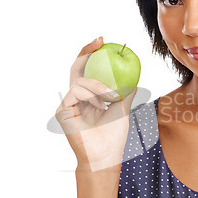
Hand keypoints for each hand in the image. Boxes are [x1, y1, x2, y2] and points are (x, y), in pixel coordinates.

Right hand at [55, 37, 136, 173]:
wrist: (105, 156)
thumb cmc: (113, 136)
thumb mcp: (123, 108)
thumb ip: (125, 91)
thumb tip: (135, 72)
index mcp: (88, 96)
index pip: (87, 70)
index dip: (91, 54)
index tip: (103, 41)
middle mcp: (75, 98)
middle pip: (77, 68)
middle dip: (87, 51)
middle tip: (100, 41)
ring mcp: (68, 104)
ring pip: (79, 80)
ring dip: (98, 84)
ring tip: (111, 95)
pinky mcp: (63, 111)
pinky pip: (76, 92)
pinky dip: (90, 95)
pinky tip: (100, 104)